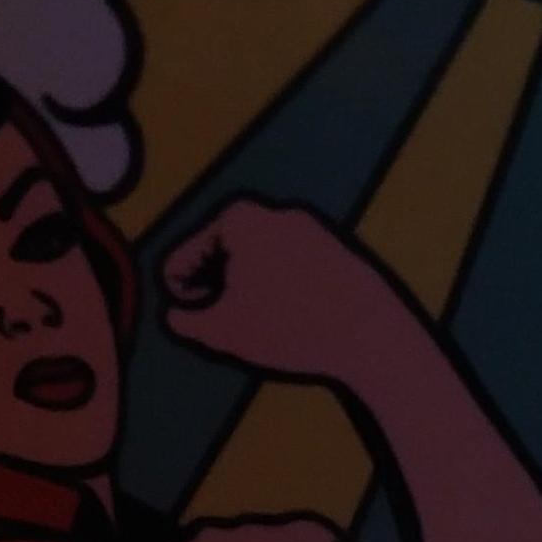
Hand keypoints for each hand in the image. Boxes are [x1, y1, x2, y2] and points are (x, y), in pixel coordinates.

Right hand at [159, 198, 406, 382]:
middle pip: (225, 245)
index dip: (176, 284)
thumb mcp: (224, 330)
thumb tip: (173, 316)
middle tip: (206, 312)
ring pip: (258, 252)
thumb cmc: (285, 325)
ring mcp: (309, 226)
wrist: (368, 331)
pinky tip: (277, 311)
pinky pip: (288, 259)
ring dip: (242, 280)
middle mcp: (275, 211)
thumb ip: (188, 321)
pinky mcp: (334, 247)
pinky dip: (273, 279)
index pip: (189, 251)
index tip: (180, 309)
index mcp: (240, 219)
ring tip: (240, 315)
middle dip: (209, 278)